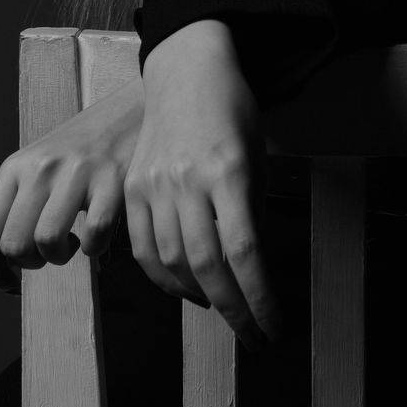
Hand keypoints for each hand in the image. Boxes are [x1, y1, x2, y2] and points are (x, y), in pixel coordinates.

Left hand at [0, 74, 144, 295]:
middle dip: (30, 265)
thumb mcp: (38, 163)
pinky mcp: (112, 179)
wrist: (130, 109)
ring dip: (61, 257)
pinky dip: (95, 248)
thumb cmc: (81, 147)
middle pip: (14, 245)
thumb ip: (19, 203)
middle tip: (48, 256)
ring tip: (72, 245)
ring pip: (48, 241)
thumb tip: (6, 262)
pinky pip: (94, 234)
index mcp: (14, 168)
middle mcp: (40, 168)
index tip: (9, 283)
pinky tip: (98, 236)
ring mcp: (76, 172)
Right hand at [130, 19, 283, 352]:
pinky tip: (186, 289)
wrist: (187, 71)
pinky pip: (142, 248)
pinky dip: (163, 278)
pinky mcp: (132, 188)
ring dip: (200, 297)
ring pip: (171, 262)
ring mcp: (154, 183)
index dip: (260, 299)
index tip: (274, 328)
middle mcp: (188, 180)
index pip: (245, 252)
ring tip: (224, 310)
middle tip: (255, 336)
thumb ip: (253, 212)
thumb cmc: (234, 112)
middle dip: (234, 310)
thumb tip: (253, 272)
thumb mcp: (258, 158)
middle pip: (207, 265)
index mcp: (230, 171)